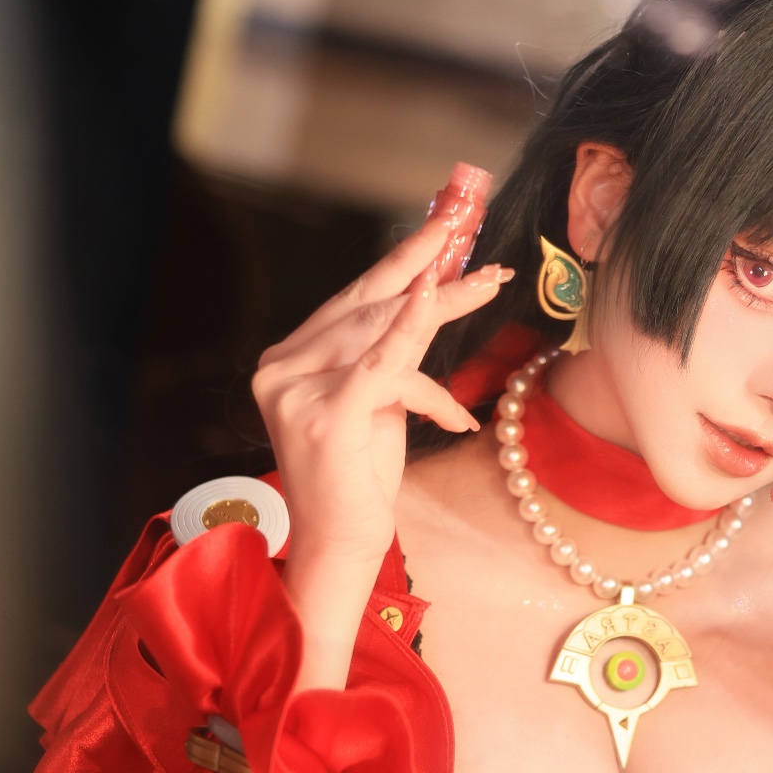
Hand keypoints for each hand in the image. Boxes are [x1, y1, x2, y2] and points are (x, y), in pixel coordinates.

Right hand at [252, 215, 511, 687]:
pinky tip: (434, 300)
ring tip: (491, 284)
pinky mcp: (325, 416)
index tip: (441, 226)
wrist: (339, 545)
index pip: (352, 298)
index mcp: (287, 360)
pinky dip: (411, 331)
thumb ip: (388, 356)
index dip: (399, 260)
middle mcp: (281, 369)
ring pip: (381, 331)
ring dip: (444, 306)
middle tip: (477, 242)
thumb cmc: (359, 480)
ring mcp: (296, 392)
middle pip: (369, 306)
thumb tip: (428, 299)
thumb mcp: (377, 404)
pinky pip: (380, 364)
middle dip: (430, 273)